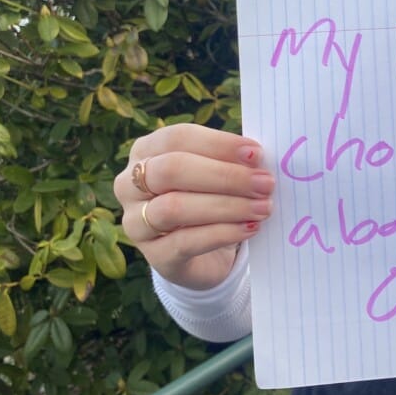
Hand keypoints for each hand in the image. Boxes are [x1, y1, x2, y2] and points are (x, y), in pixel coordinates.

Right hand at [113, 124, 274, 288]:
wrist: (205, 254)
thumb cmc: (211, 198)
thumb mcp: (218, 174)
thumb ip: (232, 161)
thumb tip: (257, 158)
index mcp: (147, 151)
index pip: (178, 138)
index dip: (218, 144)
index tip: (256, 153)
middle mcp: (130, 184)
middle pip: (172, 170)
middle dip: (224, 176)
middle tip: (265, 183)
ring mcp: (136, 222)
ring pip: (175, 208)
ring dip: (226, 206)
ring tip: (262, 208)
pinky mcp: (153, 255)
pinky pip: (185, 242)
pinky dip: (223, 233)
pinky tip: (250, 228)